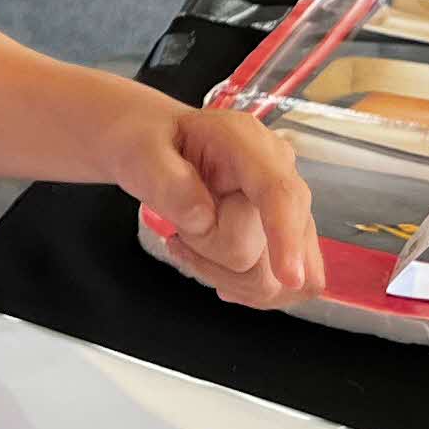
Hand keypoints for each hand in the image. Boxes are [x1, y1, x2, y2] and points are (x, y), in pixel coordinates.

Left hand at [96, 86, 322, 309]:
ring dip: (219, 270)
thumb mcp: (139, 153)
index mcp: (245, 142)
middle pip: (269, 250)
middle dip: (213, 252)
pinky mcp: (284, 235)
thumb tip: (203, 218)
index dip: (287, 235)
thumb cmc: (148, 145)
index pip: (279, 192)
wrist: (156, 148)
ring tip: (188, 238)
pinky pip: (272, 285)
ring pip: (270, 278)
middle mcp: (276, 172)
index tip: (289, 277)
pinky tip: (207, 256)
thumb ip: (168, 184)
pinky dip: (234, 282)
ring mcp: (284, 206)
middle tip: (177, 228)